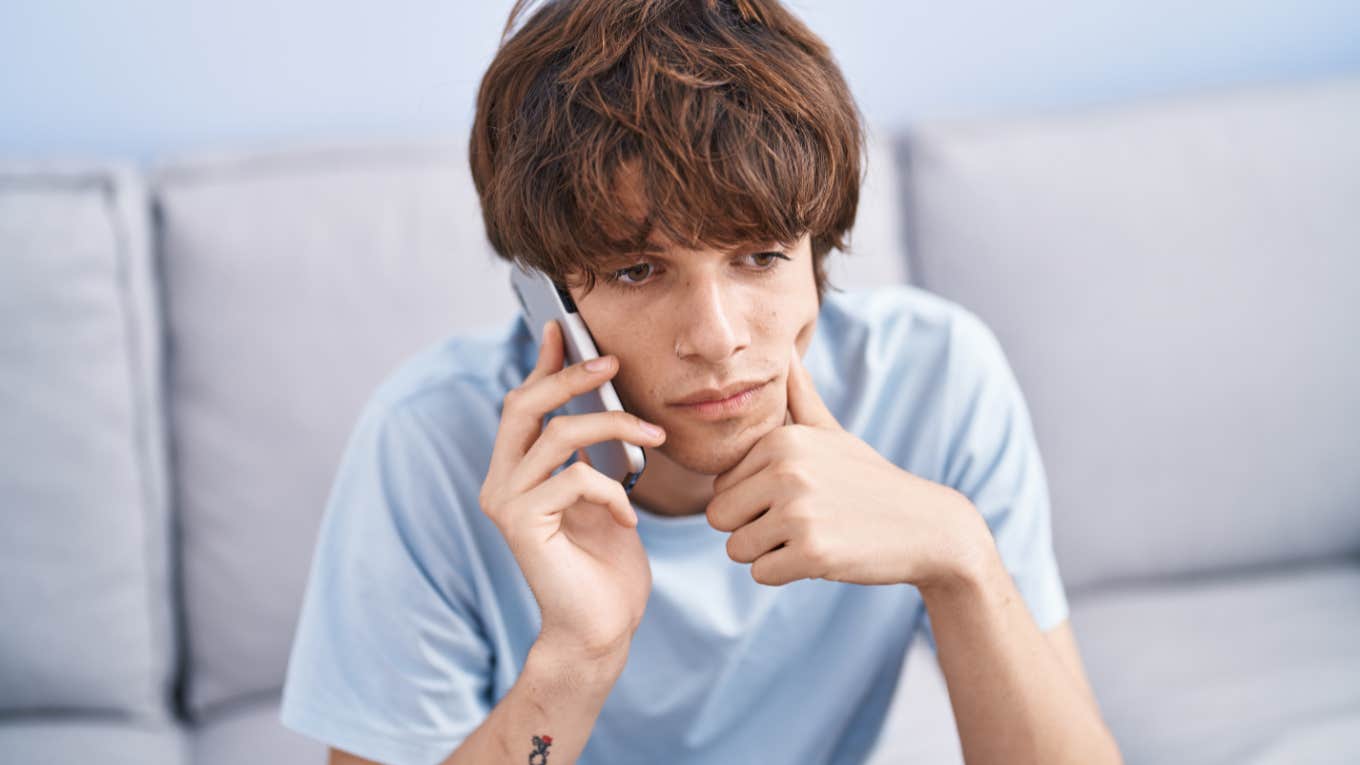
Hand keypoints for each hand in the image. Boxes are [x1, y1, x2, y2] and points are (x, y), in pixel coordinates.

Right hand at [479, 320, 666, 660]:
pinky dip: (613, 491)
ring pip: (557, 435)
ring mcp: (506, 504)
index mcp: (515, 471)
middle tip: (613, 362)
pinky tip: (629, 518)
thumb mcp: (602, 492)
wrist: (602, 628)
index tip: (565, 328)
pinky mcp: (522, 527)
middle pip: (524, 405)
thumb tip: (598, 398)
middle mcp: (500, 483)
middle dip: (570, 376)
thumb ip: (589, 452)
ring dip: (614, 427)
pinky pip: (574, 479)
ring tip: (654, 438)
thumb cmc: (606, 563)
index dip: (542, 363)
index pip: (522, 402)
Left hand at [706, 343, 986, 587]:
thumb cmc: (869, 481)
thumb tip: (783, 351)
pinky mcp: (813, 553)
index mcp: (781, 440)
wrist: (927, 526)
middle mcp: (786, 470)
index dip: (752, 502)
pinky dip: (788, 574)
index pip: (720, 487)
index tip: (796, 497)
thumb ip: (799, 396)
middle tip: (800, 522)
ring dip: (770, 554)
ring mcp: (799, 512)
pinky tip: (823, 555)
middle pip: (720, 519)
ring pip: (737, 550)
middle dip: (752, 529)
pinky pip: (762, 575)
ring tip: (812, 535)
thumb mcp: (832, 433)